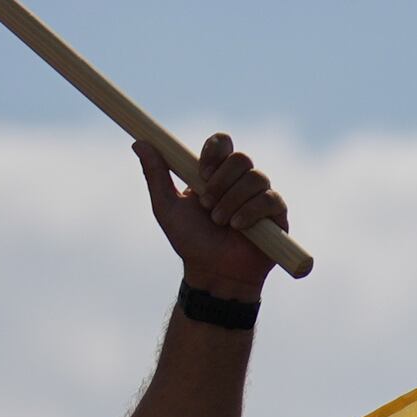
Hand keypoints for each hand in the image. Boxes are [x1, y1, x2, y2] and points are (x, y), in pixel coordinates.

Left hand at [143, 133, 287, 296]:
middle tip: (207, 205)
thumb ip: (155, 174)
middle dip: (222, 181)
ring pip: (255, 178)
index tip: (201, 173)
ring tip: (221, 222)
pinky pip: (269, 199)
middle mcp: (240, 181)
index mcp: (216, 173)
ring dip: (232, 201)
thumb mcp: (166, 207)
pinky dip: (251, 211)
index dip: (214, 152)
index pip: (222, 143)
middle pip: (241, 158)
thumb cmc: (190, 242)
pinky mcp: (277, 214)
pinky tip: (238, 227)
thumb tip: (139, 143)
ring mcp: (260, 195)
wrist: (214, 274)